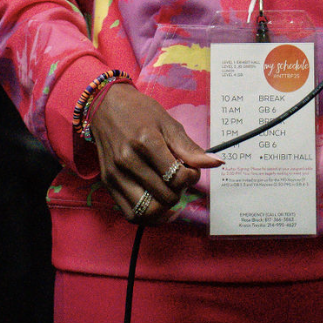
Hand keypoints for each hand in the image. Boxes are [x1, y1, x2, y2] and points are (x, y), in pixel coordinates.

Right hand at [88, 85, 222, 222]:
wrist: (105, 106)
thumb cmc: (140, 112)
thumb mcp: (168, 122)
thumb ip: (190, 148)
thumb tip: (217, 163)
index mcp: (147, 142)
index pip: (177, 176)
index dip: (192, 177)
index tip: (191, 169)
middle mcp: (129, 160)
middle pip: (165, 196)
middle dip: (180, 192)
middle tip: (180, 179)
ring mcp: (116, 174)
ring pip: (148, 211)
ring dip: (165, 207)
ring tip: (168, 191)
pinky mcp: (108, 184)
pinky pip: (131, 214)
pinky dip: (147, 215)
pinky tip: (156, 203)